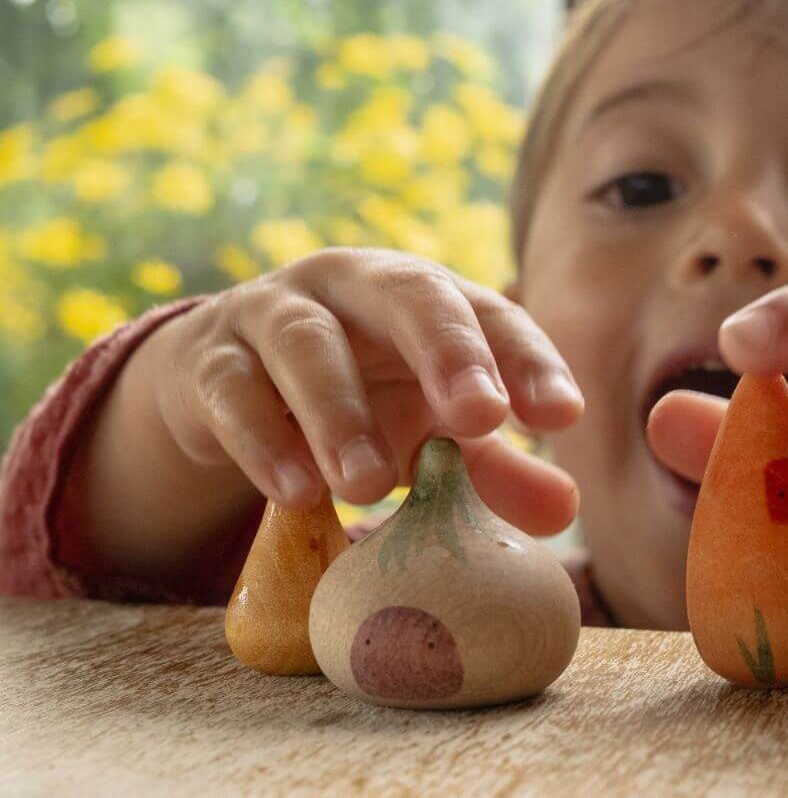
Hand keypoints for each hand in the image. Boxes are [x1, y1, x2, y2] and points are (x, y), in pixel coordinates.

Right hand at [150, 247, 582, 536]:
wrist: (232, 386)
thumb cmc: (359, 398)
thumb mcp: (427, 431)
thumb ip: (493, 468)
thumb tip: (566, 510)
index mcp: (423, 298)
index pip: (489, 313)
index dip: (528, 358)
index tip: (563, 414)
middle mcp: (355, 287)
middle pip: (408, 295)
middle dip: (448, 352)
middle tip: (481, 418)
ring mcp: (275, 314)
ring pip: (308, 343)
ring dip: (341, 414)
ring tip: (369, 486)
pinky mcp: (211, 360)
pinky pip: (233, 391)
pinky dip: (262, 439)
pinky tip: (296, 493)